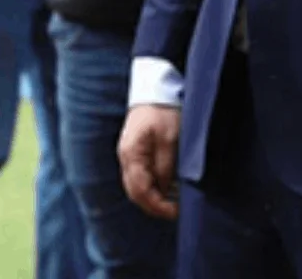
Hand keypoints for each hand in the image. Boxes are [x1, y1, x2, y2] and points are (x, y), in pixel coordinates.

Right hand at [119, 104, 181, 220]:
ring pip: (136, 186)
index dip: (157, 205)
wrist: (155, 90)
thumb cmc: (163, 111)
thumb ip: (165, 165)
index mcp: (131, 154)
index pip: (140, 190)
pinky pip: (140, 177)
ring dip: (153, 198)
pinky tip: (168, 188)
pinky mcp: (135, 153)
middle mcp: (125, 157)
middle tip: (176, 212)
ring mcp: (128, 155)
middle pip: (135, 192)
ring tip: (174, 203)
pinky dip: (152, 187)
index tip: (176, 212)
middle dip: (154, 206)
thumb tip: (165, 188)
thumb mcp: (170, 139)